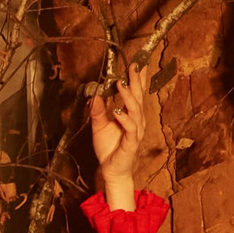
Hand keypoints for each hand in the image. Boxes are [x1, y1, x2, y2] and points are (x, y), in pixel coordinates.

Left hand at [88, 53, 162, 214]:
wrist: (112, 170)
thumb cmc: (109, 148)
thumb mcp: (99, 126)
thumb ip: (97, 111)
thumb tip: (95, 96)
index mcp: (130, 115)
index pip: (135, 93)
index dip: (136, 78)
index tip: (135, 63)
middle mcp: (136, 120)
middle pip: (138, 97)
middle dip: (136, 80)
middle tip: (133, 65)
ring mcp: (136, 131)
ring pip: (135, 110)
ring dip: (128, 96)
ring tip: (120, 85)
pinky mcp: (132, 142)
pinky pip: (131, 128)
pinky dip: (124, 118)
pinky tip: (118, 111)